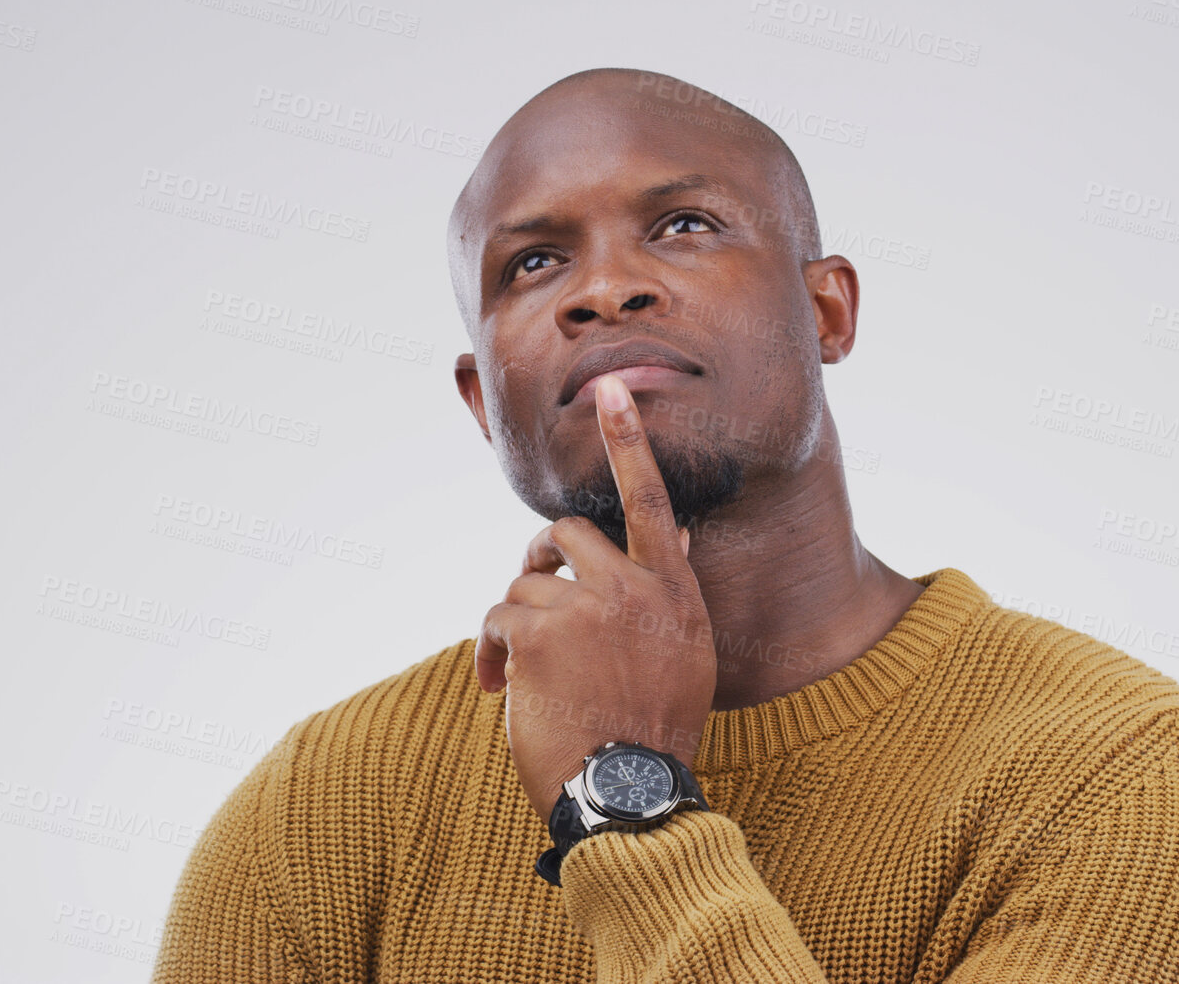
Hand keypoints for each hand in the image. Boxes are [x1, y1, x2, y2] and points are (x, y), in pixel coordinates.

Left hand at [476, 372, 719, 823]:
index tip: (609, 389)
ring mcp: (586, 606)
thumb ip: (672, 589)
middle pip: (569, 534)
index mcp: (675, 591)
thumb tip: (675, 529)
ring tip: (517, 674)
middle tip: (530, 596)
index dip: (628, 441)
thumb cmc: (654, 731)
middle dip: (540, 557)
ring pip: (526, 580)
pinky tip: (500, 688)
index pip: (653, 501)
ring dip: (514, 621)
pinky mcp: (537, 630)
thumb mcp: (688, 652)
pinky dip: (491, 650)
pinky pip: (497, 614)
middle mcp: (634, 588)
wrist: (627, 790)